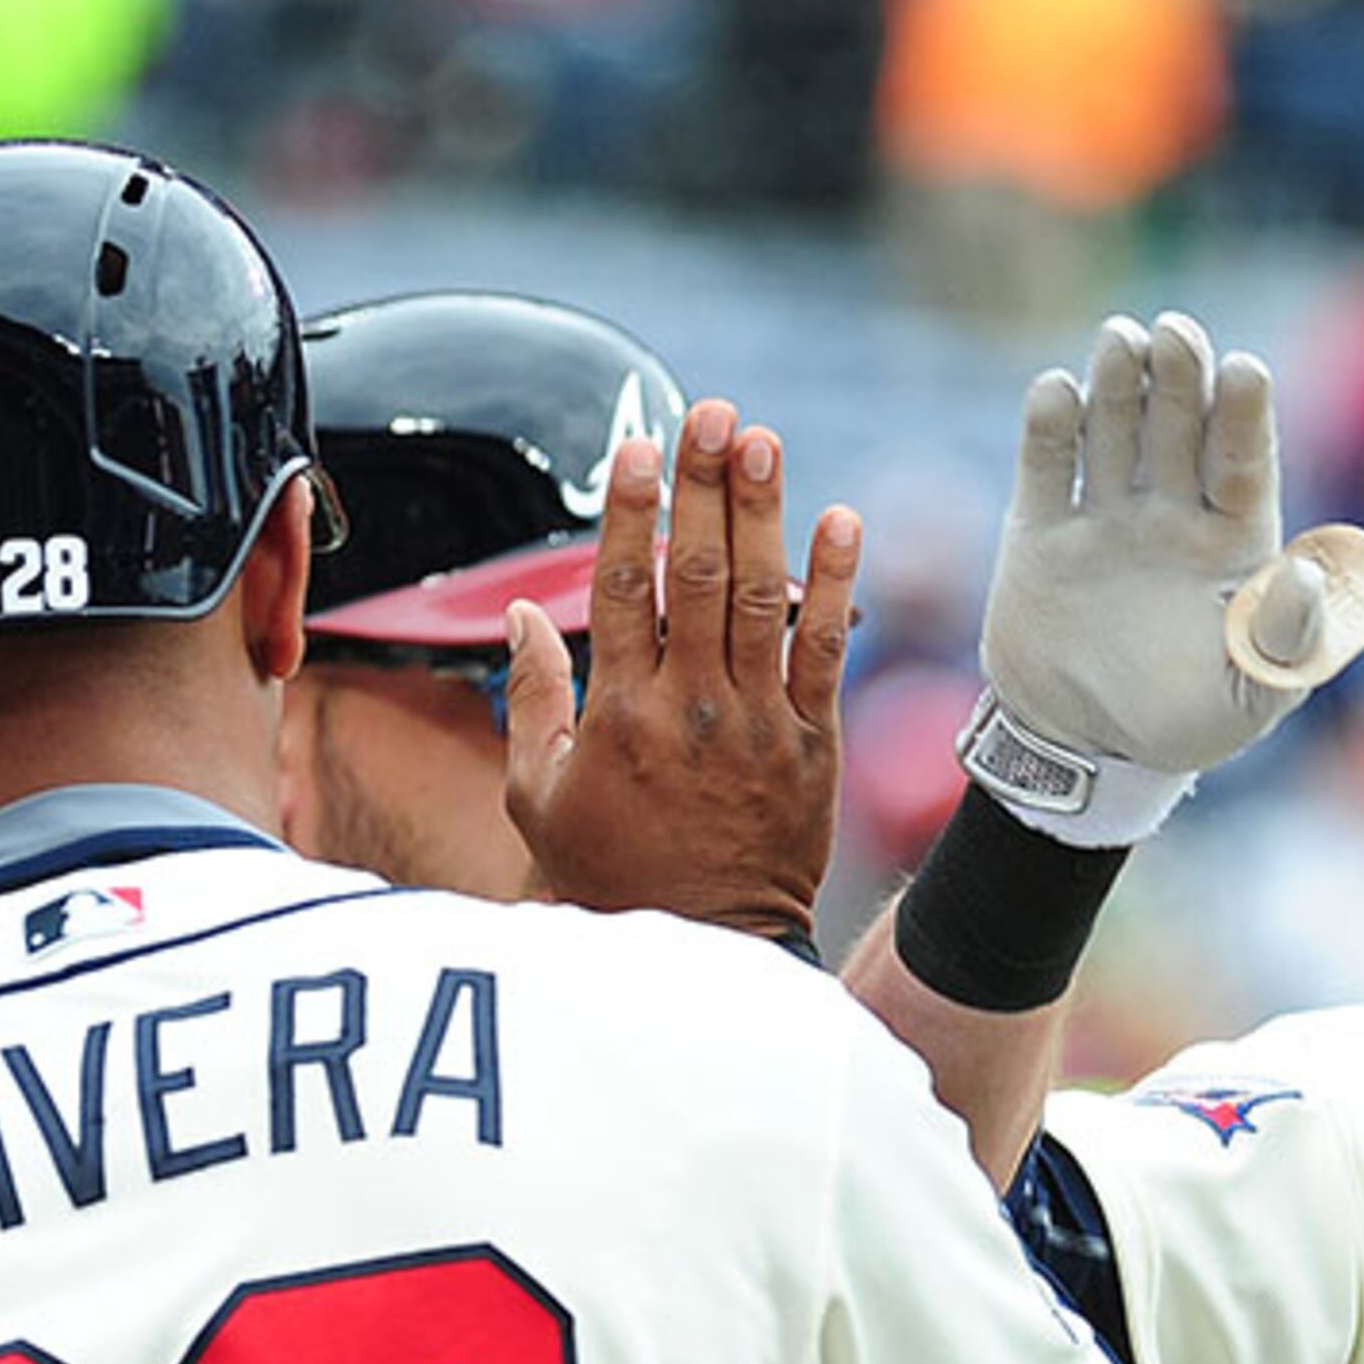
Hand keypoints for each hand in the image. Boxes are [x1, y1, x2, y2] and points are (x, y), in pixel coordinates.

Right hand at [505, 398, 859, 943]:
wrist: (704, 949)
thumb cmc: (610, 874)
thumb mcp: (537, 796)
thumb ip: (533, 699)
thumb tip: (522, 611)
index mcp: (617, 715)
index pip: (622, 589)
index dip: (631, 512)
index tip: (638, 446)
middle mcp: (690, 709)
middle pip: (697, 576)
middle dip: (704, 487)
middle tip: (713, 414)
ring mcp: (757, 725)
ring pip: (761, 600)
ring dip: (764, 514)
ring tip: (765, 440)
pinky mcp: (812, 747)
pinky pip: (825, 652)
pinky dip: (837, 586)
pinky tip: (842, 520)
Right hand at [968, 312, 1363, 840]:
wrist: (1086, 748)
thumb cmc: (1185, 722)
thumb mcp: (1252, 696)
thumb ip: (1289, 641)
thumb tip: (1308, 573)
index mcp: (1233, 541)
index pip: (1243, 463)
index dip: (1244, 416)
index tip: (1245, 370)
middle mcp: (1171, 513)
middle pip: (1178, 428)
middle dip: (1180, 379)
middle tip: (1176, 332)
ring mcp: (1106, 515)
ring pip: (1114, 431)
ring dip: (1118, 384)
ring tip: (1121, 338)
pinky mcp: (1042, 530)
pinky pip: (1047, 468)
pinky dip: (1050, 428)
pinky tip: (1056, 391)